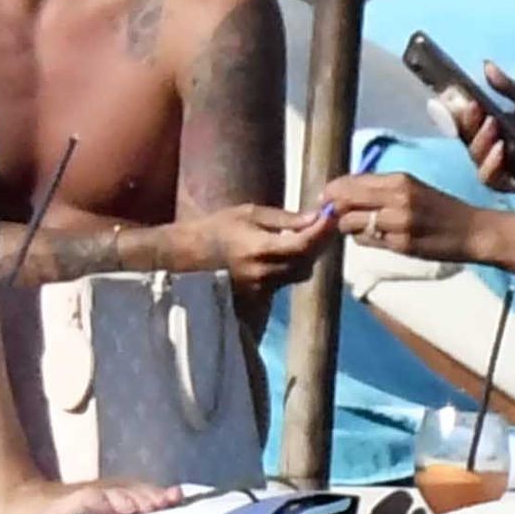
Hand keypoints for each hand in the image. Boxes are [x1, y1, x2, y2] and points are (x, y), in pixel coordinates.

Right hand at [179, 204, 338, 290]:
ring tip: (303, 238)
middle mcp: (263, 274)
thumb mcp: (248, 213)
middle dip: (318, 244)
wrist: (182, 257)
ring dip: (306, 257)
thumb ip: (283, 219)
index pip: (304, 244)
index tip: (332, 215)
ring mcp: (260, 291)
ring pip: (299, 275)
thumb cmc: (214, 228)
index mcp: (261, 249)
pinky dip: (290, 269)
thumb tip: (315, 217)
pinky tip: (284, 255)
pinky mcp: (256, 299)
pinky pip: (284, 283)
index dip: (323, 231)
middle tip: (322, 224)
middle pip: (307, 262)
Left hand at [319, 172, 487, 264]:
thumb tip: (345, 193)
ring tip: (357, 228)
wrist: (472, 231)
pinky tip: (374, 238)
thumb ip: (381, 190)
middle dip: (332, 208)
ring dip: (347, 227)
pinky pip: (367, 241)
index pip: (352, 181)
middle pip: (346, 199)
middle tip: (331, 215)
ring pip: (351, 223)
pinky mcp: (402, 244)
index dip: (333, 190)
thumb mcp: (413, 189)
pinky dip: (363, 240)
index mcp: (399, 180)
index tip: (326, 197)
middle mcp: (397, 197)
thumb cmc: (440, 210)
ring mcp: (399, 222)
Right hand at [442, 62, 514, 205]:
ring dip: (481, 139)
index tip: (459, 93)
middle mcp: (484, 149)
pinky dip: (491, 163)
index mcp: (486, 130)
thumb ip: (508, 87)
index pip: (465, 118)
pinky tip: (500, 149)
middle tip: (475, 106)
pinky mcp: (503, 184)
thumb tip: (486, 64)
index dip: (458, 108)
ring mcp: (492, 167)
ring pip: (475, 154)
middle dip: (468, 120)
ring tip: (492, 124)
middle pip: (466, 135)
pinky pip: (489, 176)